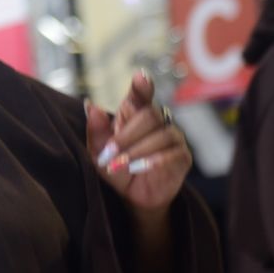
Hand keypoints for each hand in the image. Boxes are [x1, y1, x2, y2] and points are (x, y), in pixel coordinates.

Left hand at [85, 72, 190, 214]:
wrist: (131, 195)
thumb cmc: (115, 166)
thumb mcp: (99, 151)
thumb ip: (96, 130)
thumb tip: (91, 106)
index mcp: (134, 113)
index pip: (140, 95)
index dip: (142, 86)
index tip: (140, 77)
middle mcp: (157, 120)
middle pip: (149, 115)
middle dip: (126, 135)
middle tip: (108, 152)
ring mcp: (172, 137)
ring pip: (160, 135)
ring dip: (136, 151)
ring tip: (118, 165)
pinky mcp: (182, 156)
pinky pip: (173, 154)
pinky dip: (153, 161)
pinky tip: (138, 168)